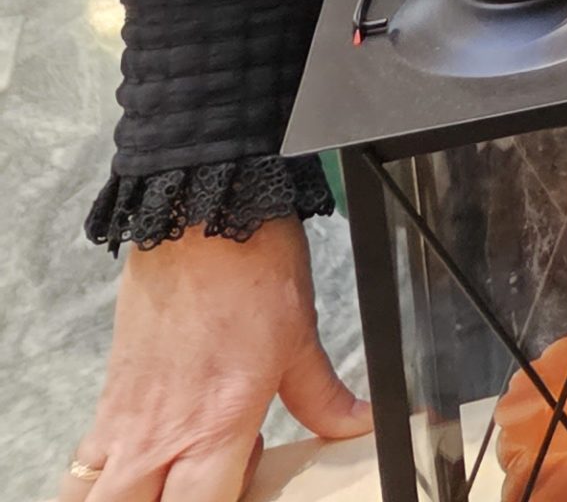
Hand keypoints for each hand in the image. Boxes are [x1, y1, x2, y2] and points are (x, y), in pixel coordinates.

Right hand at [68, 220, 367, 501]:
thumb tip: (357, 424)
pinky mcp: (106, 401)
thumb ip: (323, 398)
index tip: (241, 498)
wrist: (201, 220)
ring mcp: (125, 422)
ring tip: (163, 483)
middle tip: (198, 488)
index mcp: (216, 427)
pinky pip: (83, 464)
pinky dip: (101, 478)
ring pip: (92, 501)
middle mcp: (161, 434)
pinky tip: (142, 461)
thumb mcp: (301, 341)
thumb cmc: (251, 272)